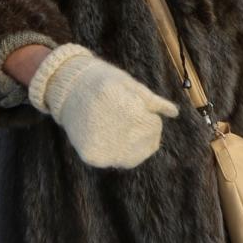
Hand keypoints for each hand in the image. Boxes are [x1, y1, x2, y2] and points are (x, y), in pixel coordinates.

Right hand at [28, 44, 178, 168]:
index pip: (154, 126)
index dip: (150, 118)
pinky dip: (116, 152)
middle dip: (144, 132)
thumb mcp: (129, 84)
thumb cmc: (103, 81)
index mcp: (128, 109)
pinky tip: (108, 136)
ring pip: (133, 157)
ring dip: (133, 146)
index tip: (137, 109)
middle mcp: (116, 130)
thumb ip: (153, 101)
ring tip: (118, 128)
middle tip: (127, 119)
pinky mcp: (92, 156)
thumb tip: (175, 113)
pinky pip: (116, 161)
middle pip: (147, 143)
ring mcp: (103, 146)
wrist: (67, 86)